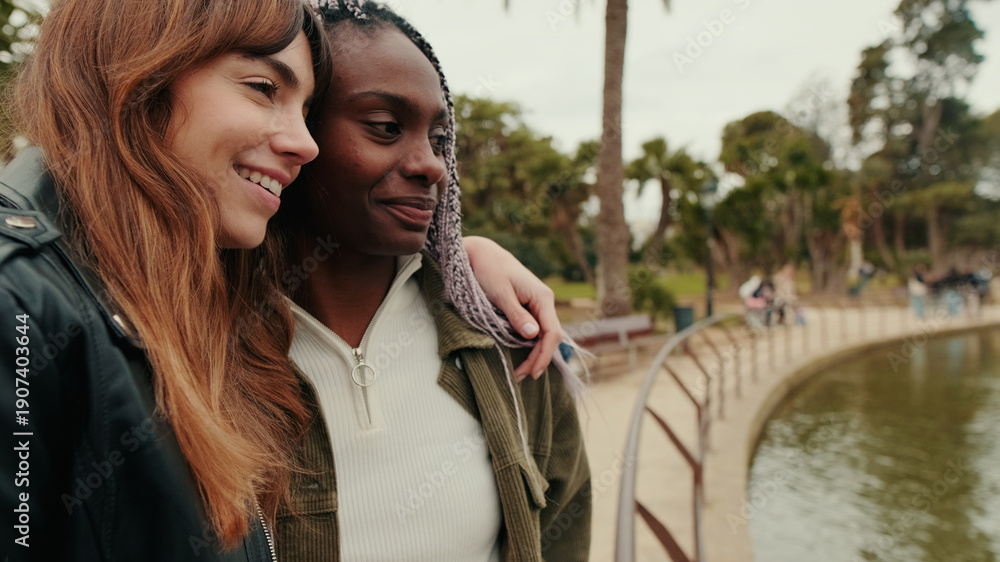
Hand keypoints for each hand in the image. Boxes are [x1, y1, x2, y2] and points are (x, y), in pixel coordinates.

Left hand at [463, 236, 560, 380]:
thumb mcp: (501, 293)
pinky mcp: (527, 307)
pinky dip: (529, 345)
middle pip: (550, 336)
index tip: (532, 372)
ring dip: (534, 354)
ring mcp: (537, 305)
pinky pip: (534, 330)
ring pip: (543, 335)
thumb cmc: (489, 270)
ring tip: (520, 371)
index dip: (545, 354)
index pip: (552, 332)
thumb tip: (533, 336)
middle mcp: (544, 301)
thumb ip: (516, 315)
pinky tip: (522, 355)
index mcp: (542, 297)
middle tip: (522, 376)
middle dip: (539, 358)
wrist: (480, 254)